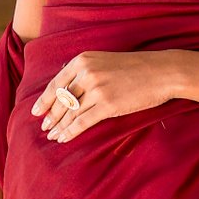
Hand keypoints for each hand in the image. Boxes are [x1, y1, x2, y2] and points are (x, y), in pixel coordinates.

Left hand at [32, 49, 182, 142]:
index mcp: (83, 60)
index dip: (44, 100)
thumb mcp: (105, 61)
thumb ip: (85, 71)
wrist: (162, 72)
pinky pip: (82, 122)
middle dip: (51, 116)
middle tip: (44, 127)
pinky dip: (70, 132)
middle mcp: (86, 73)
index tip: (36, 111)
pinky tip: (64, 138)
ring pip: (69, 112)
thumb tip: (66, 87)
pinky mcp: (107, 105)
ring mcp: (96, 89)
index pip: (56, 83)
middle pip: (61, 100)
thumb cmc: (136, 68)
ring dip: (58, 126)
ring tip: (52, 135)